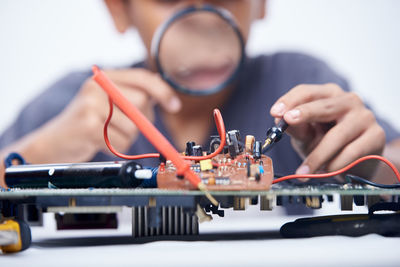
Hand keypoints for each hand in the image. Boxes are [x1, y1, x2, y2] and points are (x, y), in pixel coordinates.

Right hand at [4, 69, 180, 163]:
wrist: (53, 143)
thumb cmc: (86, 124)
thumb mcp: (108, 103)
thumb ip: (132, 96)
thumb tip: (162, 93)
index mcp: (104, 78)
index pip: (142, 78)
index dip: (162, 91)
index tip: (174, 105)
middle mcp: (97, 87)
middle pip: (142, 101)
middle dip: (142, 119)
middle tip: (125, 126)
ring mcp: (91, 105)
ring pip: (134, 125)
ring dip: (127, 136)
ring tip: (108, 134)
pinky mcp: (88, 125)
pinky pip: (121, 140)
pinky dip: (117, 146)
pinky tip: (101, 142)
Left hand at [270, 83, 385, 175]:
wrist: (355, 163)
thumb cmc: (327, 143)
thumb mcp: (307, 135)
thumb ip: (296, 128)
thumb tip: (279, 121)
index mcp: (328, 95)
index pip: (306, 92)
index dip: (289, 100)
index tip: (275, 113)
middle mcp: (348, 101)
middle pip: (324, 105)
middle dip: (304, 113)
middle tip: (288, 121)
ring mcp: (365, 116)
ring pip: (337, 135)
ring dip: (317, 155)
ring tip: (304, 171)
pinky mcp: (376, 135)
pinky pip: (352, 152)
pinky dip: (335, 164)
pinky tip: (326, 171)